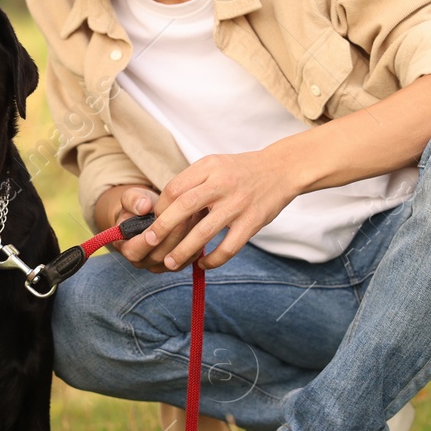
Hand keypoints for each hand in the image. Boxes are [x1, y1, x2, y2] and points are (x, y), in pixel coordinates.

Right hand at [97, 185, 203, 272]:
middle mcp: (141, 261)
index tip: (158, 224)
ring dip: (187, 238)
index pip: (133, 251)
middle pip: (158, 256)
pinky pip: (189, 258)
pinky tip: (202, 222)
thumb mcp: (132, 197)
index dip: (145, 240)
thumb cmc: (139, 205)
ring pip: (176, 259)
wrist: (152, 214)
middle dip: (172, 236)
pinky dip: (197, 242)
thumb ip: (133, 200)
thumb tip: (143, 206)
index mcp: (124, 247)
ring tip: (196, 215)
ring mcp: (160, 266)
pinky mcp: (177, 264)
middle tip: (185, 215)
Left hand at [140, 148, 299, 271]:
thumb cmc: (240, 171)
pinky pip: (229, 246)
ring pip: (205, 231)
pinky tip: (202, 264)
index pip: (176, 188)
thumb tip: (162, 211)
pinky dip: (214, 259)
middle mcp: (222, 183)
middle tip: (149, 243)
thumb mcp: (214, 165)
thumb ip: (192, 183)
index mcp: (209, 167)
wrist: (281, 169)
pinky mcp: (253, 221)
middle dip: (163, 227)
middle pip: (185, 206)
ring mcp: (238, 203)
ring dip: (184, 250)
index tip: (154, 222)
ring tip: (170, 263)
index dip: (161, 208)